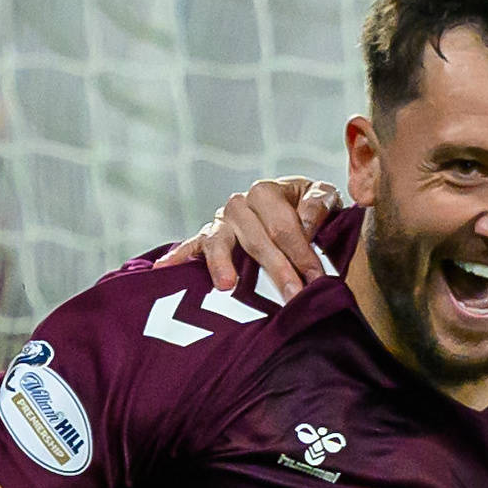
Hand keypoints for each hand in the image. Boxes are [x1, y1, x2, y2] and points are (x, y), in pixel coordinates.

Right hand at [155, 177, 339, 303]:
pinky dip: (177, 257)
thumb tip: (306, 223)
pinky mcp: (209, 240)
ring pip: (219, 240)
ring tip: (226, 285)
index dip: (302, 251)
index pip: (284, 224)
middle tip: (292, 295)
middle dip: (276, 268)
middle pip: (255, 237)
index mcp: (270, 191)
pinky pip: (191, 248)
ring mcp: (222, 223)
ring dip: (222, 262)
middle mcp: (242, 204)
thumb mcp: (325, 200)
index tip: (317, 279)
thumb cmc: (314, 213)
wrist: (299, 216)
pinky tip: (163, 269)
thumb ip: (321, 205)